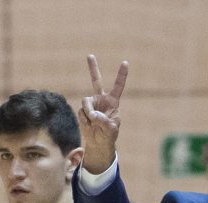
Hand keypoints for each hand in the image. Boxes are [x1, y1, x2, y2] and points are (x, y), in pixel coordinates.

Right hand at [78, 54, 127, 172]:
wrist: (98, 143)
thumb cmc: (109, 135)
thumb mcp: (111, 129)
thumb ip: (104, 121)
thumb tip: (93, 115)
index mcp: (113, 101)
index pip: (118, 85)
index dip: (121, 74)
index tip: (125, 62)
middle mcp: (101, 99)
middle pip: (96, 80)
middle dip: (93, 68)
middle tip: (90, 55)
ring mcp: (91, 104)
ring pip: (86, 101)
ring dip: (88, 112)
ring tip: (93, 122)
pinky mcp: (83, 110)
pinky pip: (81, 112)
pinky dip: (85, 120)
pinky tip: (89, 125)